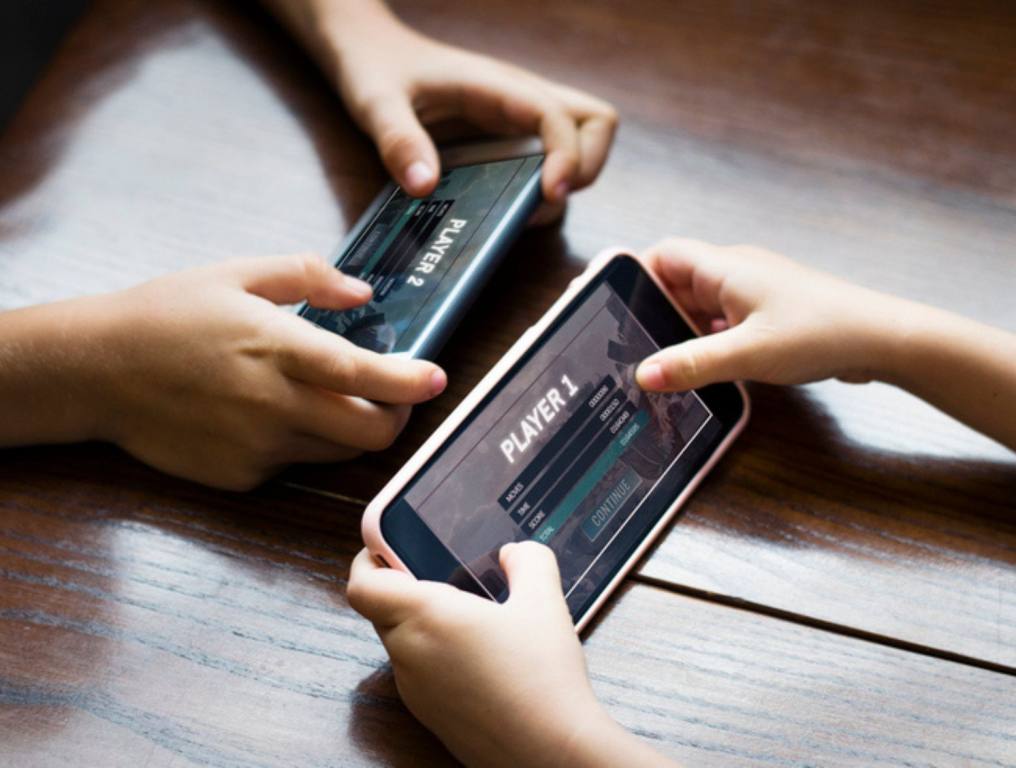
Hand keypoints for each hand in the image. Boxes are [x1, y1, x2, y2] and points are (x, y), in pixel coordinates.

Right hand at [91, 254, 444, 488]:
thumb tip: (362, 293)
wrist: (97, 371)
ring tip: (332, 396)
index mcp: (276, 348)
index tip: (437, 378)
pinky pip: (296, 463)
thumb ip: (308, 276)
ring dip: (353, 429)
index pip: (363, 374)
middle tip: (395, 394)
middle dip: (396, 416)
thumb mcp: (237, 274)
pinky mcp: (241, 476)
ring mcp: (257, 447)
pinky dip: (303, 442)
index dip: (409, 382)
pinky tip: (273, 414)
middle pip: (369, 432)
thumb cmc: (166, 315)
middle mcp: (273, 405)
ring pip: (338, 451)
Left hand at [326, 13, 617, 210]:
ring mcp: (517, 121)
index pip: (558, 116)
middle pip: (595, 124)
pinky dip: (540, 188)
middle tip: (545, 199)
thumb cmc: (374, 66)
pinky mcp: (506, 139)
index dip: (567, 156)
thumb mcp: (373, 102)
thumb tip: (425, 187)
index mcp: (495, 86)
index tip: (549, 193)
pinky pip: (547, 161)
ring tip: (522, 211)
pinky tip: (504, 206)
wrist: (366, 48)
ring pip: (579, 144)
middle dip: (587, 167)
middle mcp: (518, 102)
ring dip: (564, 183)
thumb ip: (397, 140)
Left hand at [348, 542, 667, 767]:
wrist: (552, 754)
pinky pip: (419, 673)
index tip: (385, 545)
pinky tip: (480, 656)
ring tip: (468, 614)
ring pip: (400, 643)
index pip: (362, 585)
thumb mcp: (544, 601)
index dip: (367, 558)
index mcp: (425, 616)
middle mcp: (410, 653)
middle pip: (380, 610)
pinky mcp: (431, 717)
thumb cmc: (543, 679)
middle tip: (438, 573)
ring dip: (420, 624)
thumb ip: (528, 560)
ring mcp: (416, 691)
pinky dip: (435, 656)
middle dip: (401, 587)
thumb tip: (514, 553)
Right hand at [634, 238, 903, 391]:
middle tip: (627, 346)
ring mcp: (752, 294)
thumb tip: (643, 374)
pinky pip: (721, 322)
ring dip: (680, 331)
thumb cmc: (821, 333)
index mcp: (725, 267)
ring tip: (657, 363)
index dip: (635, 275)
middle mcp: (735, 273)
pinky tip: (699, 368)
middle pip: (677, 282)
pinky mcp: (767, 314)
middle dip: (652, 312)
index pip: (663, 255)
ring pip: (699, 305)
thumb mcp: (748, 353)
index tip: (612, 306)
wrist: (884, 339)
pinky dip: (704, 341)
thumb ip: (692, 364)